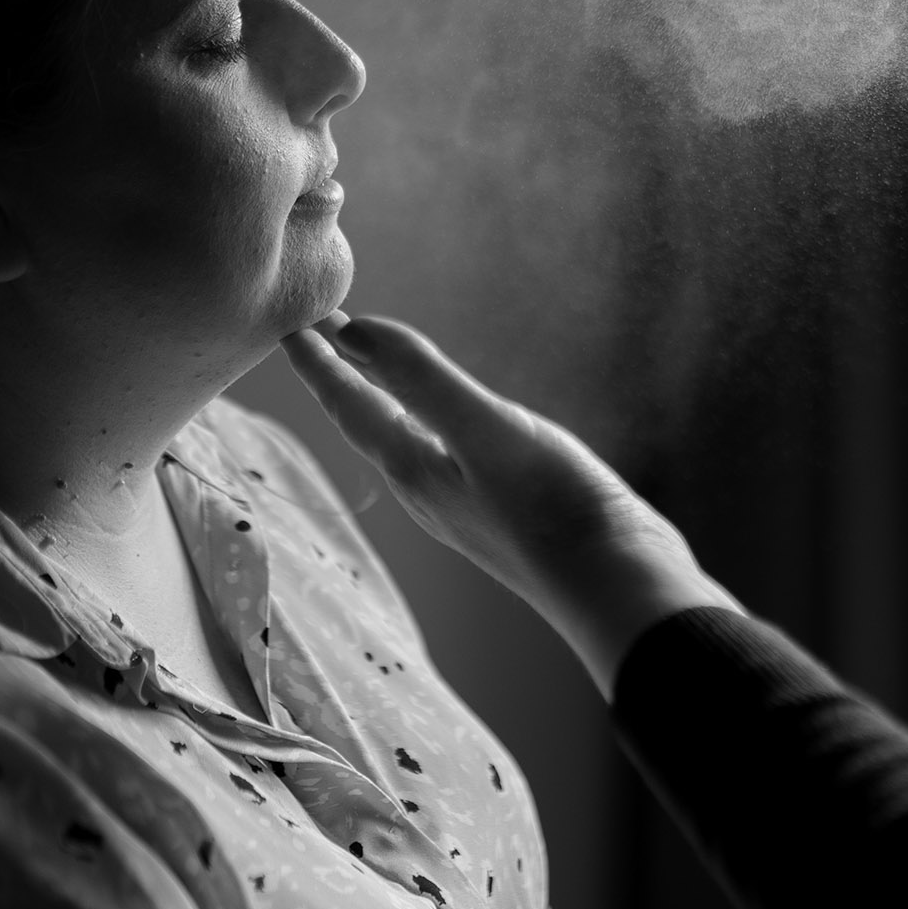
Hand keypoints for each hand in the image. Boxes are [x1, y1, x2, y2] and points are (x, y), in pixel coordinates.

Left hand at [281, 312, 740, 694]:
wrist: (617, 585)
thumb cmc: (553, 508)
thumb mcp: (484, 428)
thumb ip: (420, 378)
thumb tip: (353, 333)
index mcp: (413, 469)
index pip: (348, 405)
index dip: (318, 363)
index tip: (290, 323)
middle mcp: (429, 489)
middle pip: (367, 422)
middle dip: (341, 375)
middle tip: (319, 331)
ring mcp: (466, 501)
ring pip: (403, 438)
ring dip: (380, 394)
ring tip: (369, 363)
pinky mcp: (504, 506)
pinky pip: (443, 448)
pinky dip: (426, 415)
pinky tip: (446, 416)